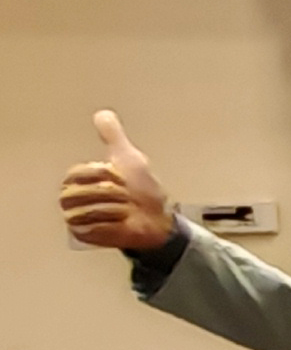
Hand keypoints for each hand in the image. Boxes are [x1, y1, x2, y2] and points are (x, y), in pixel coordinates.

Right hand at [58, 109, 174, 253]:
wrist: (157, 220)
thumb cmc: (143, 191)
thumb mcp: (129, 158)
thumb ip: (113, 136)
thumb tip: (103, 114)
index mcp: (79, 179)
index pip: (78, 173)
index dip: (103, 175)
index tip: (120, 178)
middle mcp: (73, 198)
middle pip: (81, 192)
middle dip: (111, 193)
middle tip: (125, 196)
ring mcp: (77, 217)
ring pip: (86, 210)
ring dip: (113, 209)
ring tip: (124, 210)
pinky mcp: (83, 235)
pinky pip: (90, 228)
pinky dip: (111, 226)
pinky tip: (121, 224)